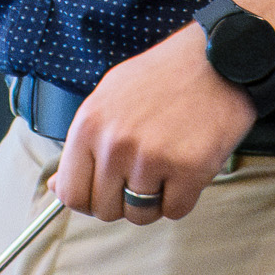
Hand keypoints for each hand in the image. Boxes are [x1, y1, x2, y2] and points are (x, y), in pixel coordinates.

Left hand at [46, 25, 257, 224]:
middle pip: (104, 209)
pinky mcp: (189, 169)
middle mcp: (114, 143)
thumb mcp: (108, 97)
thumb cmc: (163, 77)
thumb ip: (81, 143)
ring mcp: (151, 158)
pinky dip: (182, 198)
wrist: (218, 59)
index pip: (71, 192)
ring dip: (153, 202)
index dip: (87, 200)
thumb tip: (56, 186)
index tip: (103, 193)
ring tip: (165, 170)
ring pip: (140, 215)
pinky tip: (186, 169)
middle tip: (141, 177)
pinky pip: (175, 211)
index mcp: (89, 124)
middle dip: (121, 201)